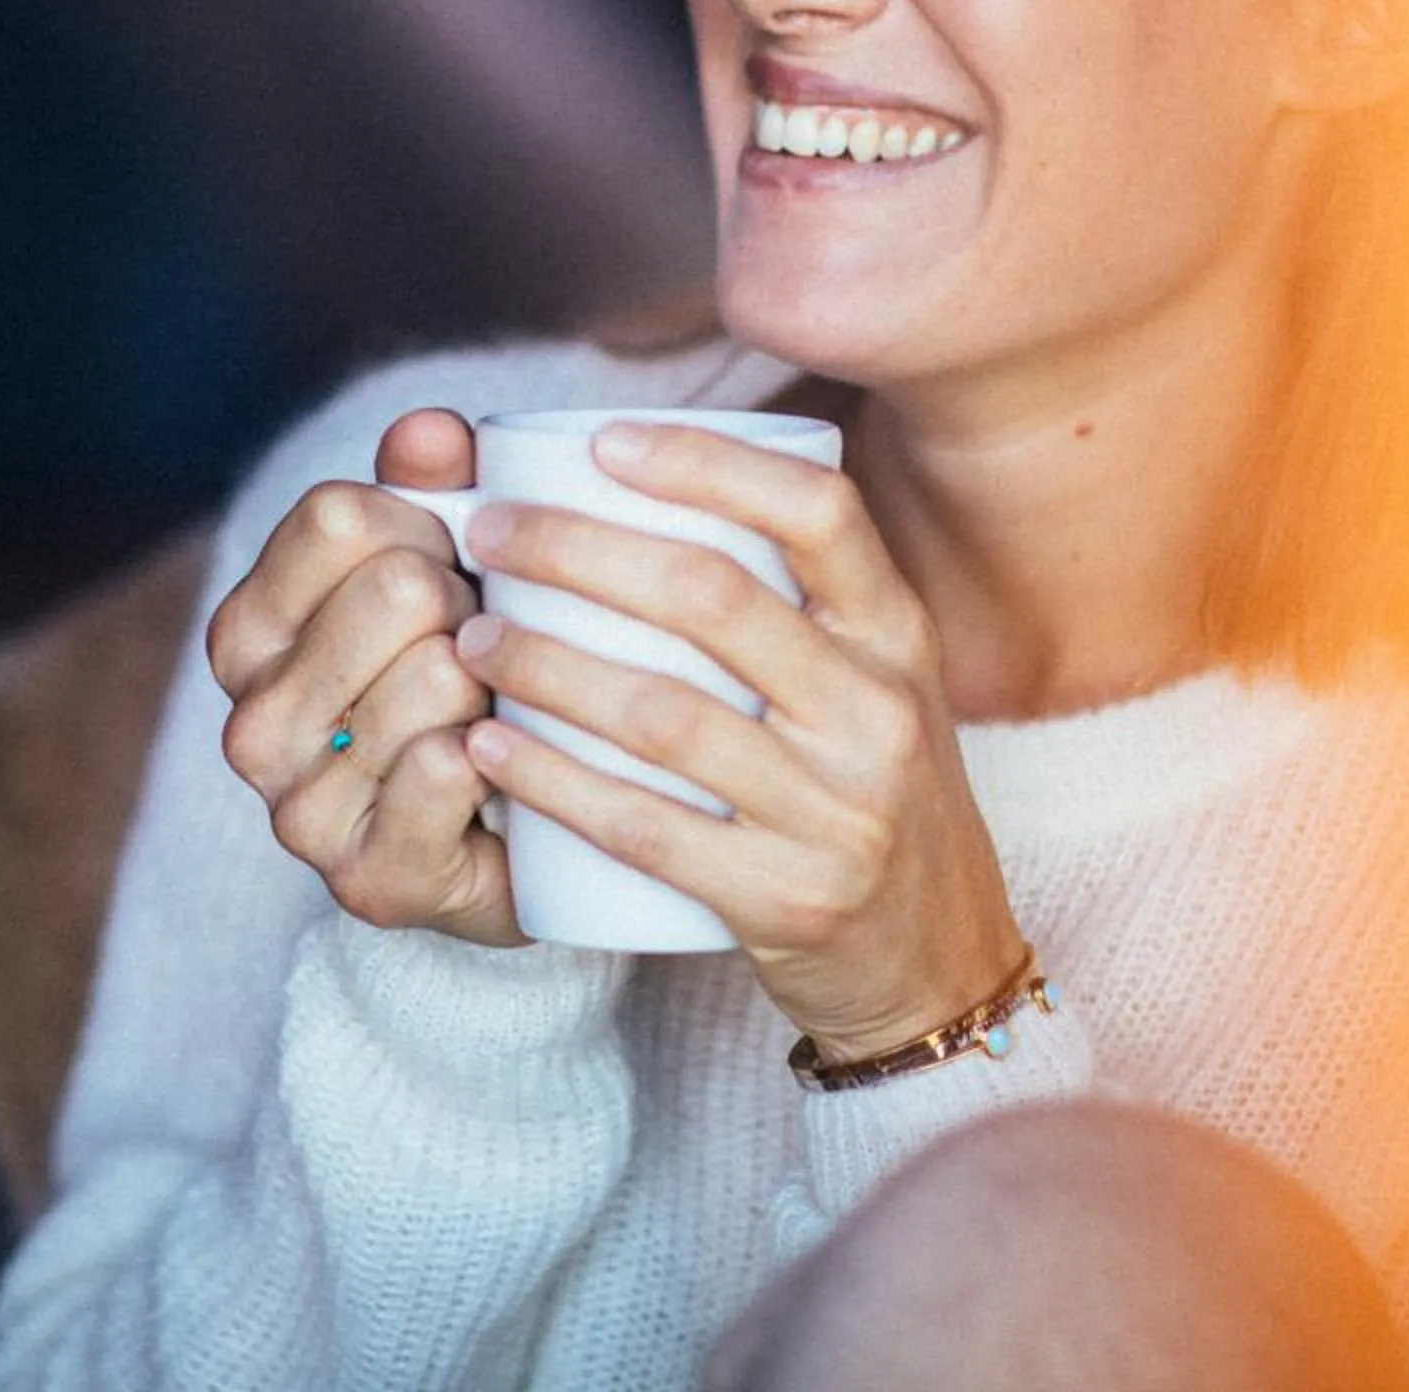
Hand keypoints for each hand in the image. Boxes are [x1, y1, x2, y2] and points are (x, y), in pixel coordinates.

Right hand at [211, 409, 522, 945]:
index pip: (337, 514)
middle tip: (491, 652)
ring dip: (499, 687)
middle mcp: (249, 721)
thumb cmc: (471, 687)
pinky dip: (497, 760)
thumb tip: (430, 433)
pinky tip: (503, 769)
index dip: (428, 522)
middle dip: (473, 605)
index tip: (455, 567)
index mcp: (248, 631)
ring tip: (502, 715)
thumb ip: (434, 486)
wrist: (509, 851)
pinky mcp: (366, 879)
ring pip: (435, 676)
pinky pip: (447, 771)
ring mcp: (297, 809)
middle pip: (394, 587)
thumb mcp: (450, 568)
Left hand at [452, 422, 1022, 1057]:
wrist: (938, 967)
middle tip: (488, 532)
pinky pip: (643, 828)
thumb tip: (646, 492)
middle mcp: (878, 713)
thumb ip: (794, 605)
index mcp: (898, 637)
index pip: (817, 511)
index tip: (602, 441)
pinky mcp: (785, 900)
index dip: (706, 461)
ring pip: (663, 714)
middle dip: (578, 550)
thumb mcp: (875, 686)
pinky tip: (486, 750)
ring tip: (471, 638)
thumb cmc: (872, 798)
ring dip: (546, 666)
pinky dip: (552, 782)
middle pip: (712, 598)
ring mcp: (836, 812)